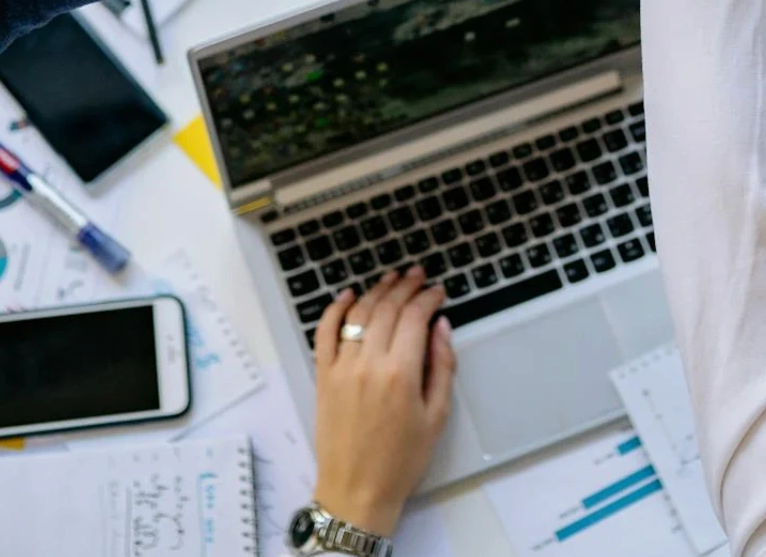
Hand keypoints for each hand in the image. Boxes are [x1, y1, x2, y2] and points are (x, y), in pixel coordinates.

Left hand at [310, 270, 455, 535]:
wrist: (356, 490)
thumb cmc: (401, 460)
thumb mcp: (437, 417)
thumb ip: (442, 367)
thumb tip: (441, 327)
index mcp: (400, 374)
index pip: (415, 318)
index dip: (429, 298)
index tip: (438, 292)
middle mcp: (368, 364)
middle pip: (387, 309)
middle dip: (405, 287)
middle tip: (417, 276)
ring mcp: (341, 368)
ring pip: (358, 314)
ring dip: (376, 291)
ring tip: (391, 279)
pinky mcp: (322, 376)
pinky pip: (325, 332)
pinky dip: (335, 309)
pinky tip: (348, 295)